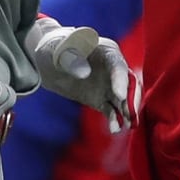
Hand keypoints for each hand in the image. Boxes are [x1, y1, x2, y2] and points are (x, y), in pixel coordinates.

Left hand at [26, 16, 134, 131]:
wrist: (48, 64)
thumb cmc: (55, 51)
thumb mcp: (58, 52)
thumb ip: (71, 59)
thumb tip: (85, 73)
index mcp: (107, 50)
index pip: (118, 65)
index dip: (120, 80)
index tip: (119, 95)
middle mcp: (114, 68)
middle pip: (128, 84)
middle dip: (131, 99)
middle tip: (130, 114)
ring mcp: (110, 85)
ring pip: (124, 100)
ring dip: (127, 112)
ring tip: (126, 125)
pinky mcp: (103, 100)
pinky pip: (112, 111)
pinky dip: (115, 120)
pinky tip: (114, 129)